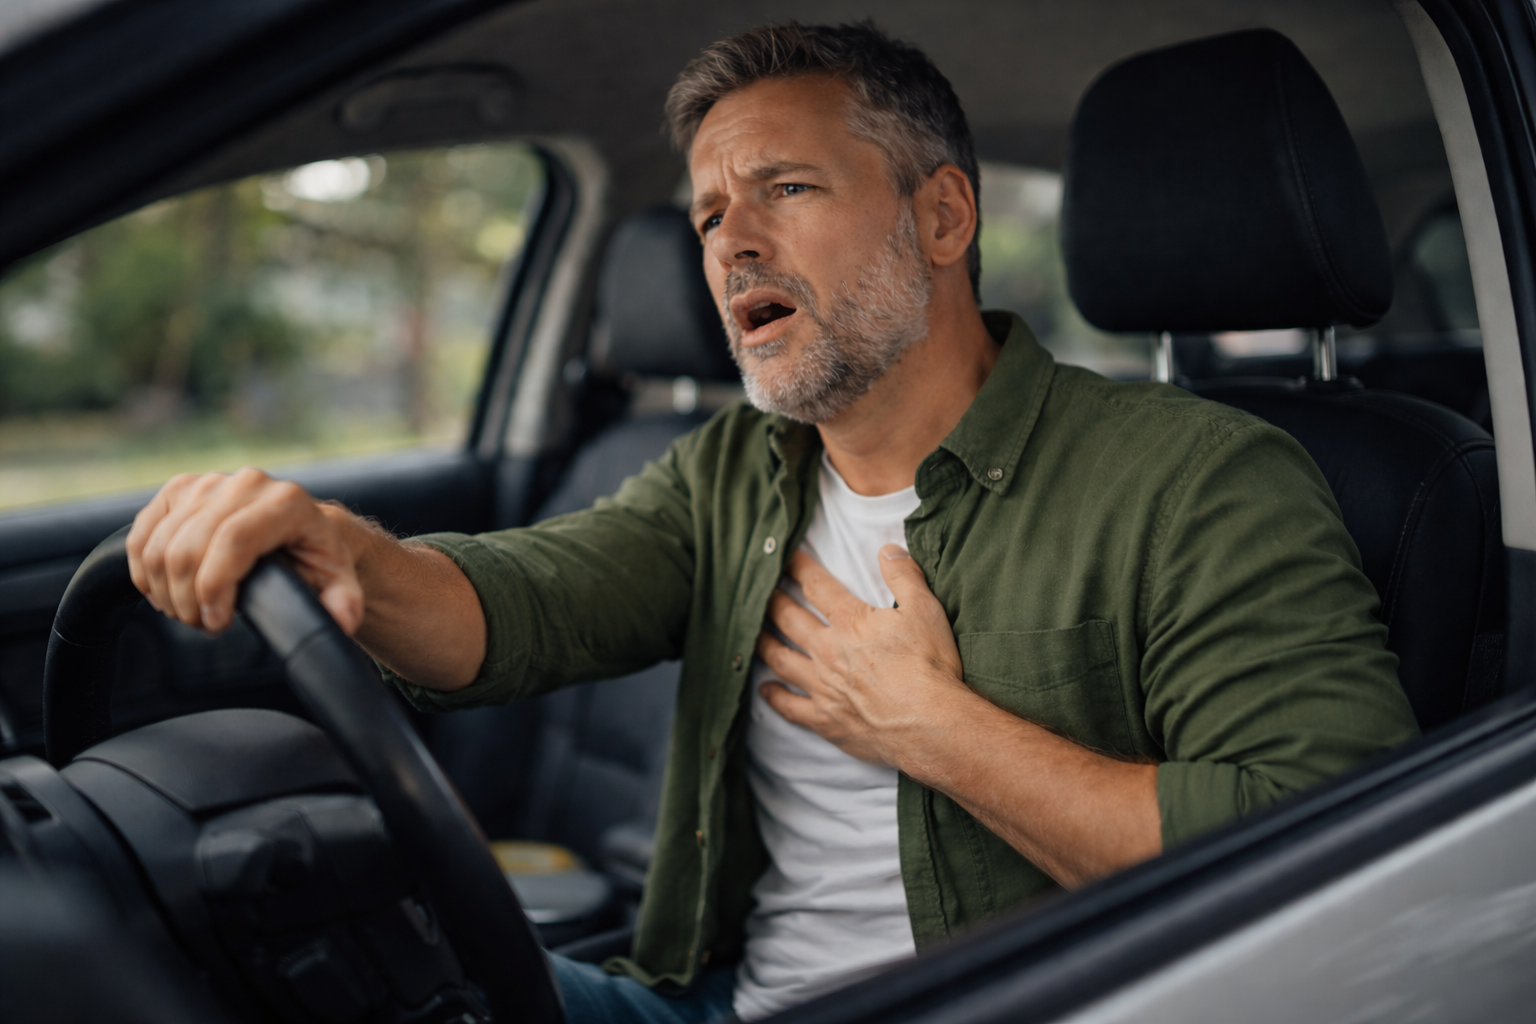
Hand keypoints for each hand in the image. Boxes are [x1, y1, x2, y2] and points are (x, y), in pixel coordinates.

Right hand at [127, 468, 372, 635]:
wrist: (295, 527)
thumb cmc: (314, 557)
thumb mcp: (338, 581)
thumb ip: (344, 603)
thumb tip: (341, 620)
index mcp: (285, 502)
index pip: (233, 541)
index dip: (214, 588)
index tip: (215, 622)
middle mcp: (246, 484)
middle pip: (189, 547)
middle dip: (188, 599)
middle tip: (204, 624)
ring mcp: (208, 483)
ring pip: (160, 546)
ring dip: (165, 591)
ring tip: (190, 612)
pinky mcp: (178, 490)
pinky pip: (142, 536)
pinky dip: (145, 573)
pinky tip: (166, 592)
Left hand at [756, 545, 978, 768]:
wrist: (930, 726)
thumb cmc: (929, 666)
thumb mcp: (925, 610)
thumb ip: (904, 576)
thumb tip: (888, 549)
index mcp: (850, 623)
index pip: (817, 586)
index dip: (800, 568)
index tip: (786, 556)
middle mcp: (828, 652)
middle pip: (790, 620)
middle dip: (773, 602)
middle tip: (760, 592)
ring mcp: (823, 687)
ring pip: (782, 660)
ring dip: (765, 644)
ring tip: (754, 635)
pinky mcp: (826, 720)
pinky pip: (791, 707)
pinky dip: (775, 698)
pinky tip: (765, 690)